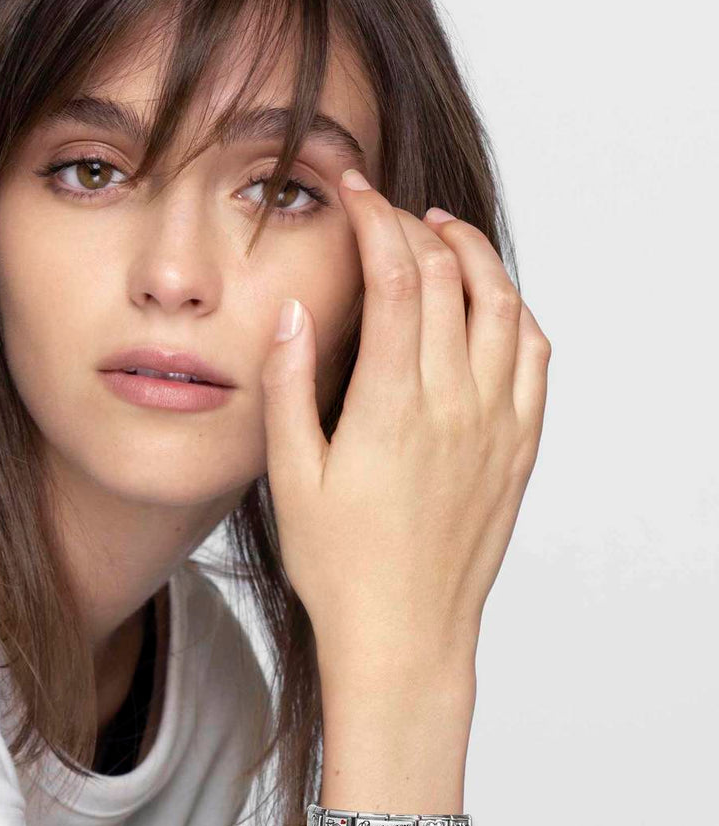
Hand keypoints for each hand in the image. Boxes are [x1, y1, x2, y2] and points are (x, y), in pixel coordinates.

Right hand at [260, 170, 549, 690]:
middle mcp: (456, 402)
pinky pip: (534, 355)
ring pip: (503, 304)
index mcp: (393, 405)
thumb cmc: (341, 566)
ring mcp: (497, 422)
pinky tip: (493, 303)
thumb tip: (296, 313)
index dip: (375, 219)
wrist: (405, 633)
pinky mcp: (520, 447)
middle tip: (384, 209)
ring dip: (475, 255)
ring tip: (443, 233)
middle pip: (448, 277)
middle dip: (413, 226)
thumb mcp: (291, 478)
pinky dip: (515, 310)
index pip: (396, 276)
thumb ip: (290, 388)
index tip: (355, 191)